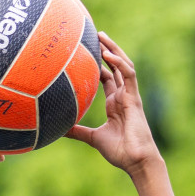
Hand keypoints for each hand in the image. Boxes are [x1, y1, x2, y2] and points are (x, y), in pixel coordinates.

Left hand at [67, 34, 161, 175]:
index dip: (99, 64)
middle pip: (116, 66)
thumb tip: (59, 130)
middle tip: (95, 35)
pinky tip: (108, 54)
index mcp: (115, 103)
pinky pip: (129, 75)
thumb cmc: (119, 151)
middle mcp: (123, 96)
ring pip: (124, 65)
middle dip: (107, 49)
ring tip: (102, 36)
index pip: (108, 77)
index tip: (86, 51)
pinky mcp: (134, 98)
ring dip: (114, 49)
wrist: (136, 161)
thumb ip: (78, 131)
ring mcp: (129, 95)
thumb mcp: (93, 138)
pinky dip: (119, 63)